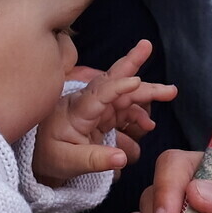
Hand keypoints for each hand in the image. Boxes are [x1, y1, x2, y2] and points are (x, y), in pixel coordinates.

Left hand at [36, 40, 172, 185]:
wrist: (41, 160)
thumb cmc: (49, 157)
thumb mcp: (67, 163)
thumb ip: (95, 160)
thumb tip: (123, 158)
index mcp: (77, 110)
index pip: (98, 93)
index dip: (118, 85)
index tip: (136, 81)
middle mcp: (89, 104)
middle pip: (114, 82)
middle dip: (134, 67)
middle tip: (150, 50)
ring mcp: (98, 110)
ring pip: (126, 96)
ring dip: (147, 94)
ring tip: (169, 92)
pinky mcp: (103, 118)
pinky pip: (126, 112)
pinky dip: (139, 116)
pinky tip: (147, 126)